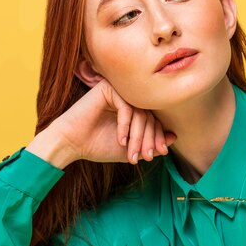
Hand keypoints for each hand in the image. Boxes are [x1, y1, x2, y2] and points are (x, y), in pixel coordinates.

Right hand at [49, 78, 175, 164]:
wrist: (71, 144)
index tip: (160, 153)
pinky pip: (126, 107)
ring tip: (133, 154)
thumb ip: (151, 143)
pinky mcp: (107, 89)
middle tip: (146, 157)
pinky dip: (125, 126)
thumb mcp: (131, 149)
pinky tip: (120, 140)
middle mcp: (128, 97)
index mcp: (134, 108)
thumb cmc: (98, 146)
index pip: (154, 120)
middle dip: (149, 139)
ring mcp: (118, 92)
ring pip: (140, 113)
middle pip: (149, 116)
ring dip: (138, 136)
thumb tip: (174, 138)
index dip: (159, 136)